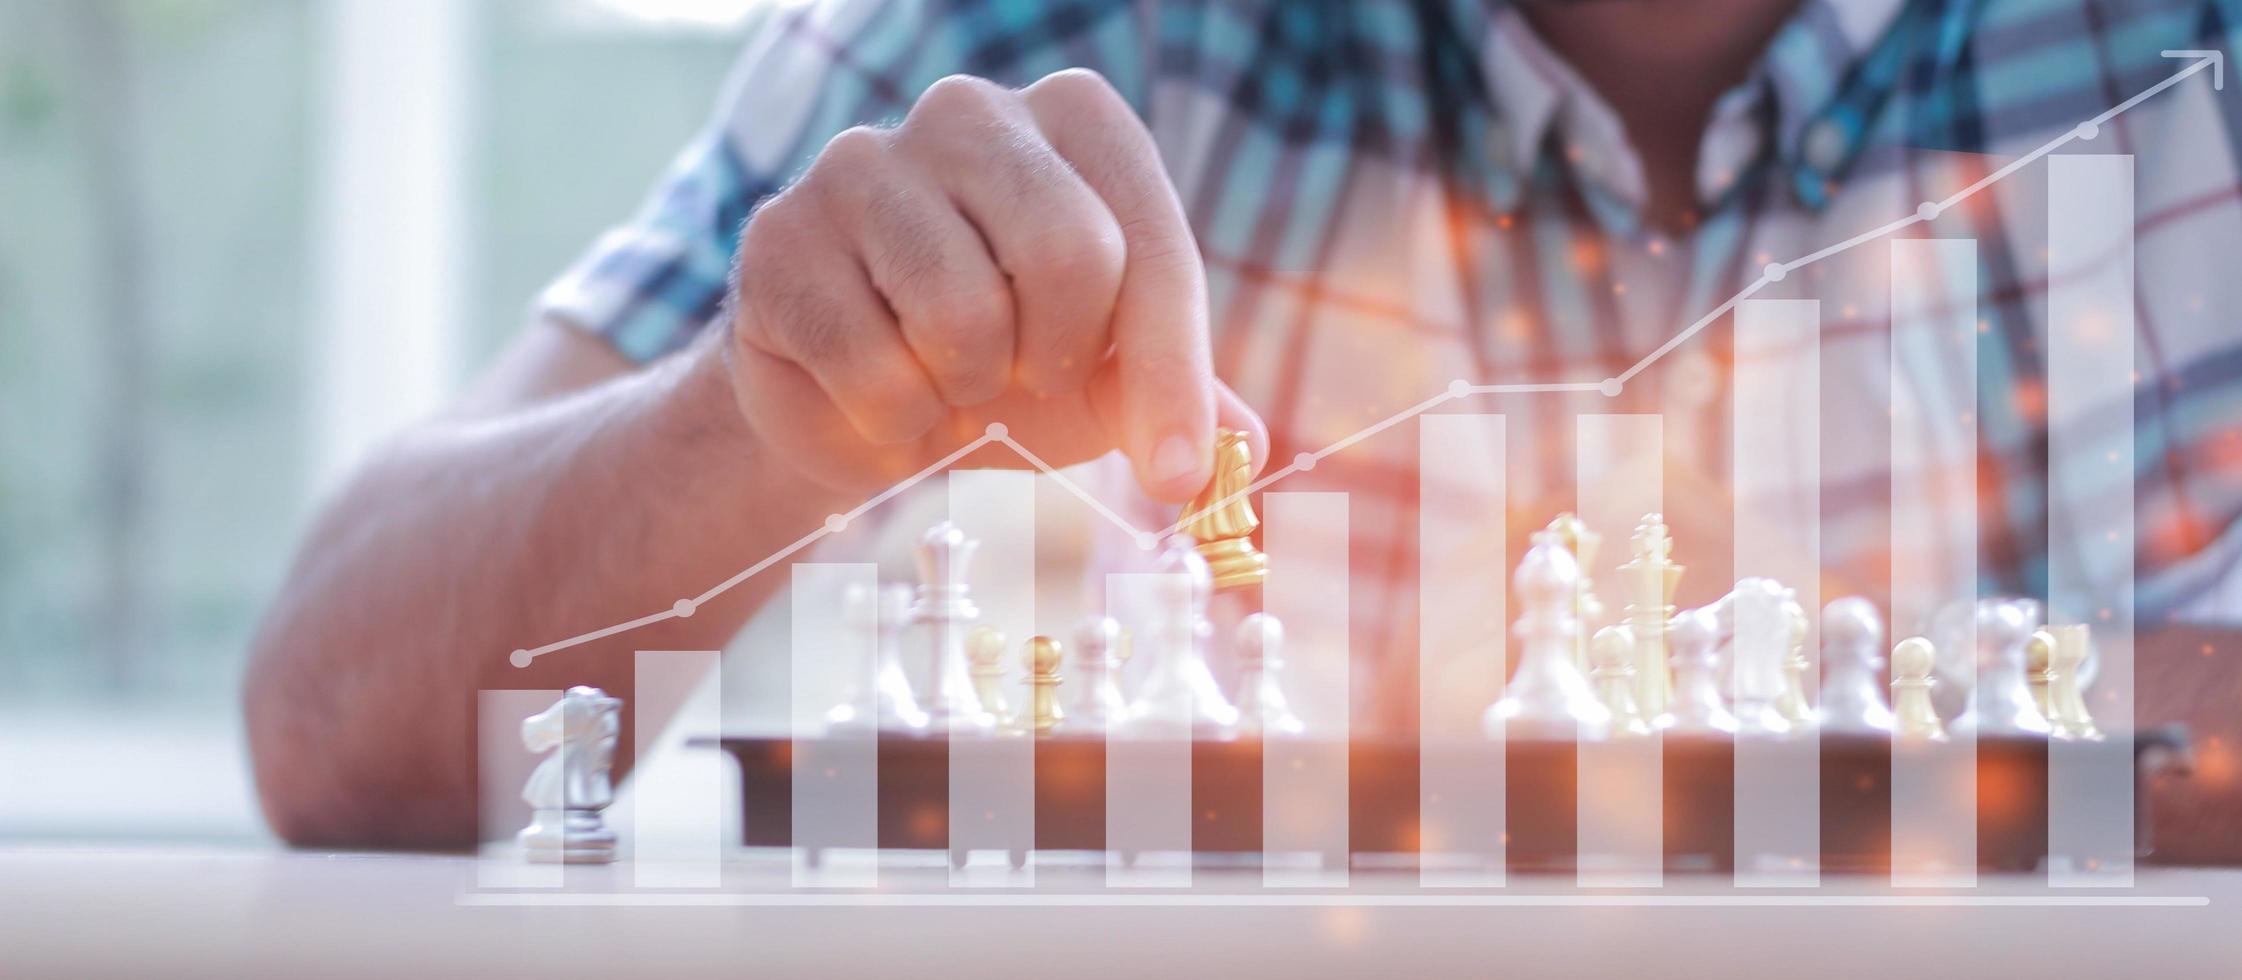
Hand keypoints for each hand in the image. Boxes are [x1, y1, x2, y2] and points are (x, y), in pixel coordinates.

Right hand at [720, 69, 1265, 500]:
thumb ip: (1180, 395)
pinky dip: (893, 420)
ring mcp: (862, 163)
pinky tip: (882, 398)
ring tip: (948, 382)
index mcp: (1075, 119)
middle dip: (1057, 360)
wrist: (859, 400)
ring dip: (966, 393)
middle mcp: (969, 112)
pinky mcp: (780, 238)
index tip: (1176, 473)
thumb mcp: (1108, 376)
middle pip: (1068, 255)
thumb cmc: (1003, 367)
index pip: (1151, 246)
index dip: (1171, 376)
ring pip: (963, 315)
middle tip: (1024, 380)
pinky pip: (871, 366)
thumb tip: (1246, 449)